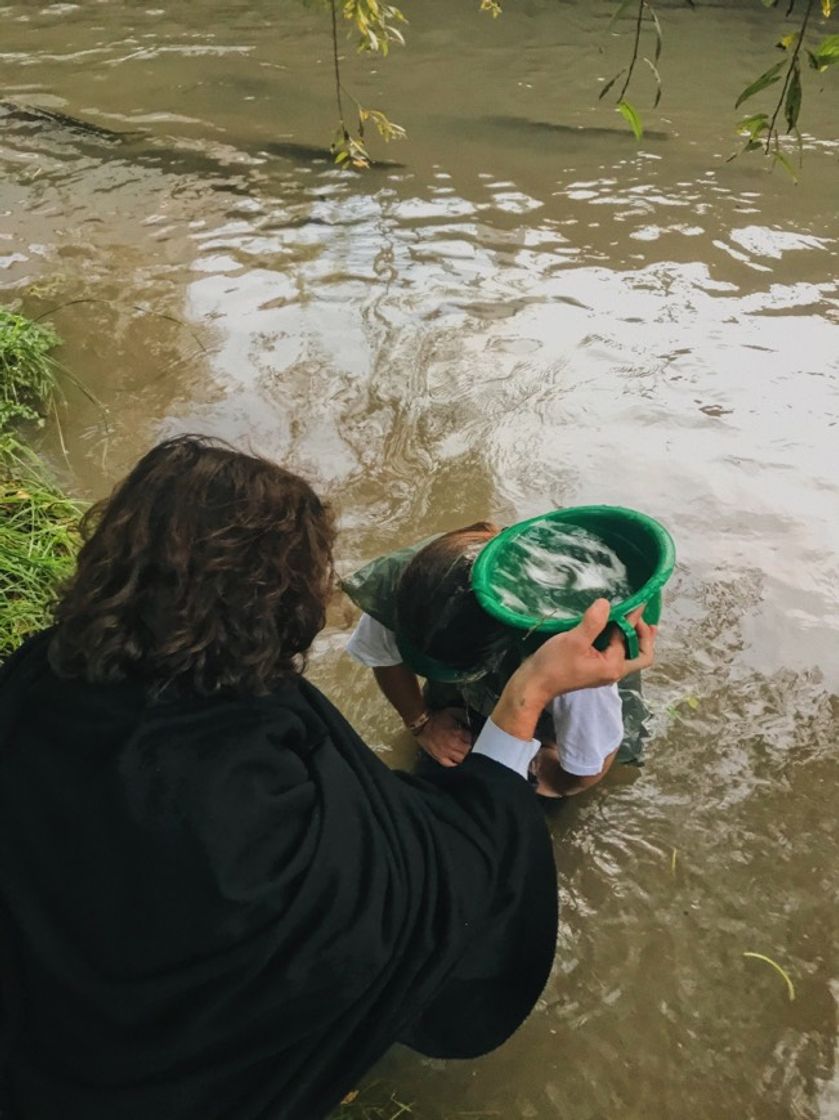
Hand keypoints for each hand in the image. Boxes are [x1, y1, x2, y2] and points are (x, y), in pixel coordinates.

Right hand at [415, 708, 472, 767]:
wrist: (422, 724)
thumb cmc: (436, 718)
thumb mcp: (452, 712)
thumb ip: (463, 717)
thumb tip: (469, 722)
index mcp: (456, 734)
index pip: (470, 739)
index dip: (471, 736)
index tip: (469, 735)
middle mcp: (452, 745)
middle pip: (467, 750)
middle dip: (468, 746)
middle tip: (466, 743)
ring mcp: (445, 753)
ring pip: (460, 759)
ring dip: (463, 755)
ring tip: (462, 750)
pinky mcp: (439, 757)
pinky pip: (449, 764)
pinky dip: (454, 762)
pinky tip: (455, 759)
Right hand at [523, 599, 655, 703]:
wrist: (534, 684)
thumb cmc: (554, 664)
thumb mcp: (574, 640)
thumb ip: (593, 622)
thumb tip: (606, 604)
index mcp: (613, 666)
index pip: (632, 640)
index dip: (635, 619)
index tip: (638, 600)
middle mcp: (613, 671)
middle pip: (641, 655)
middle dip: (645, 635)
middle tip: (639, 615)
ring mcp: (604, 671)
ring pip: (629, 654)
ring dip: (633, 637)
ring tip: (635, 618)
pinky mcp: (595, 668)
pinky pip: (615, 653)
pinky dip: (620, 639)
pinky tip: (614, 627)